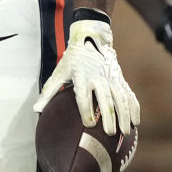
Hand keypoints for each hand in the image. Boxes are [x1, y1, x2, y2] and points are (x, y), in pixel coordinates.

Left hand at [34, 10, 140, 136]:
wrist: (92, 37)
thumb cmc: (73, 58)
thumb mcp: (59, 72)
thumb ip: (49, 91)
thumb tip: (36, 109)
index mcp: (82, 77)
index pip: (84, 96)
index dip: (86, 110)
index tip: (89, 124)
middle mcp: (98, 77)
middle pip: (105, 99)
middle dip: (109, 117)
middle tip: (110, 133)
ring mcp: (111, 78)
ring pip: (120, 98)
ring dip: (124, 115)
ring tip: (125, 132)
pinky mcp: (120, 79)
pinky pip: (129, 94)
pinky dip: (134, 108)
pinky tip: (136, 122)